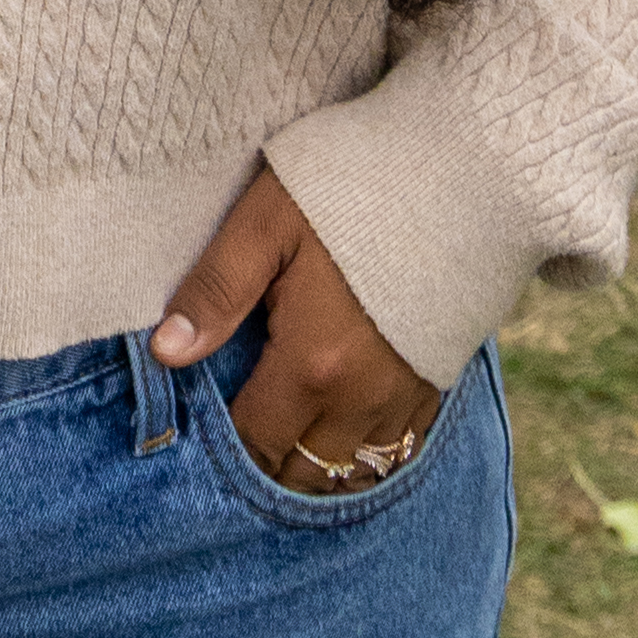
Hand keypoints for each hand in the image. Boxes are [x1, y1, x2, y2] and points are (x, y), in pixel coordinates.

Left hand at [152, 164, 444, 492]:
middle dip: (263, 467)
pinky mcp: (439, 379)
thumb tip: (166, 352)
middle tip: (231, 434)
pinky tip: (336, 424)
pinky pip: (396, 448)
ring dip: (312, 464)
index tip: (193, 431)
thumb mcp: (268, 222)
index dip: (216, 449)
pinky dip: (362, 451)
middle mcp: (363, 398)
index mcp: (313, 364)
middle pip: (302, 473)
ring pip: (351, 470)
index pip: (252, 443)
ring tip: (279, 436)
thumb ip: (216, 290)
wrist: (471, 164)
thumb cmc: (357, 182)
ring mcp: (408, 394)